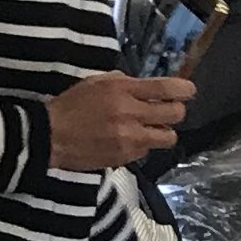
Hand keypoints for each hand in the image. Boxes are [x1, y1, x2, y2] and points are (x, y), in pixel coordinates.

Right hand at [48, 65, 190, 169]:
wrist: (51, 136)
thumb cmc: (73, 105)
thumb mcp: (97, 82)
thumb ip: (125, 83)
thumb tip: (149, 88)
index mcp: (123, 90)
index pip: (166, 88)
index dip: (185, 90)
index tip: (188, 91)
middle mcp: (130, 114)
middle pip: (175, 114)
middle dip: (177, 111)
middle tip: (169, 111)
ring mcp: (129, 138)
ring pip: (168, 137)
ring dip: (163, 132)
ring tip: (151, 129)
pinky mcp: (125, 157)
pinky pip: (147, 151)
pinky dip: (143, 146)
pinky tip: (128, 141)